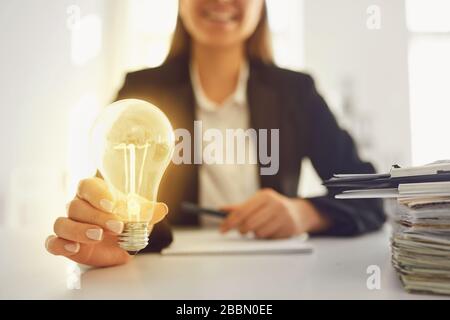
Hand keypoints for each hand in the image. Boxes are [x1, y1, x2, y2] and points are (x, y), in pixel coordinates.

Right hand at [45, 177, 167, 266]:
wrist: (119, 245)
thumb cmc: (125, 223)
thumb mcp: (140, 216)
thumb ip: (149, 212)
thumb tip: (161, 208)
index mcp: (94, 193)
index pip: (87, 186)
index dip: (97, 194)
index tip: (111, 203)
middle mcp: (78, 206)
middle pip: (76, 206)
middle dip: (97, 217)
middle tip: (116, 227)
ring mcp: (69, 224)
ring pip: (62, 223)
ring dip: (79, 230)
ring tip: (98, 236)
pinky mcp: (63, 242)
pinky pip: (52, 242)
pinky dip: (60, 244)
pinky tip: (74, 247)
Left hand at [219, 188, 328, 238]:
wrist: (299, 213)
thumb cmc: (273, 208)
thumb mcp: (257, 204)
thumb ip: (239, 208)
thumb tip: (220, 209)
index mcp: (264, 196)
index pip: (241, 211)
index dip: (229, 222)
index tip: (222, 229)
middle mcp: (274, 204)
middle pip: (249, 223)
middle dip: (241, 230)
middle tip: (241, 231)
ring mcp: (283, 216)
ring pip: (258, 232)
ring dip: (255, 234)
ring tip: (260, 228)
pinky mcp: (289, 228)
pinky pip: (269, 238)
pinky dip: (266, 237)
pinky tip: (271, 231)